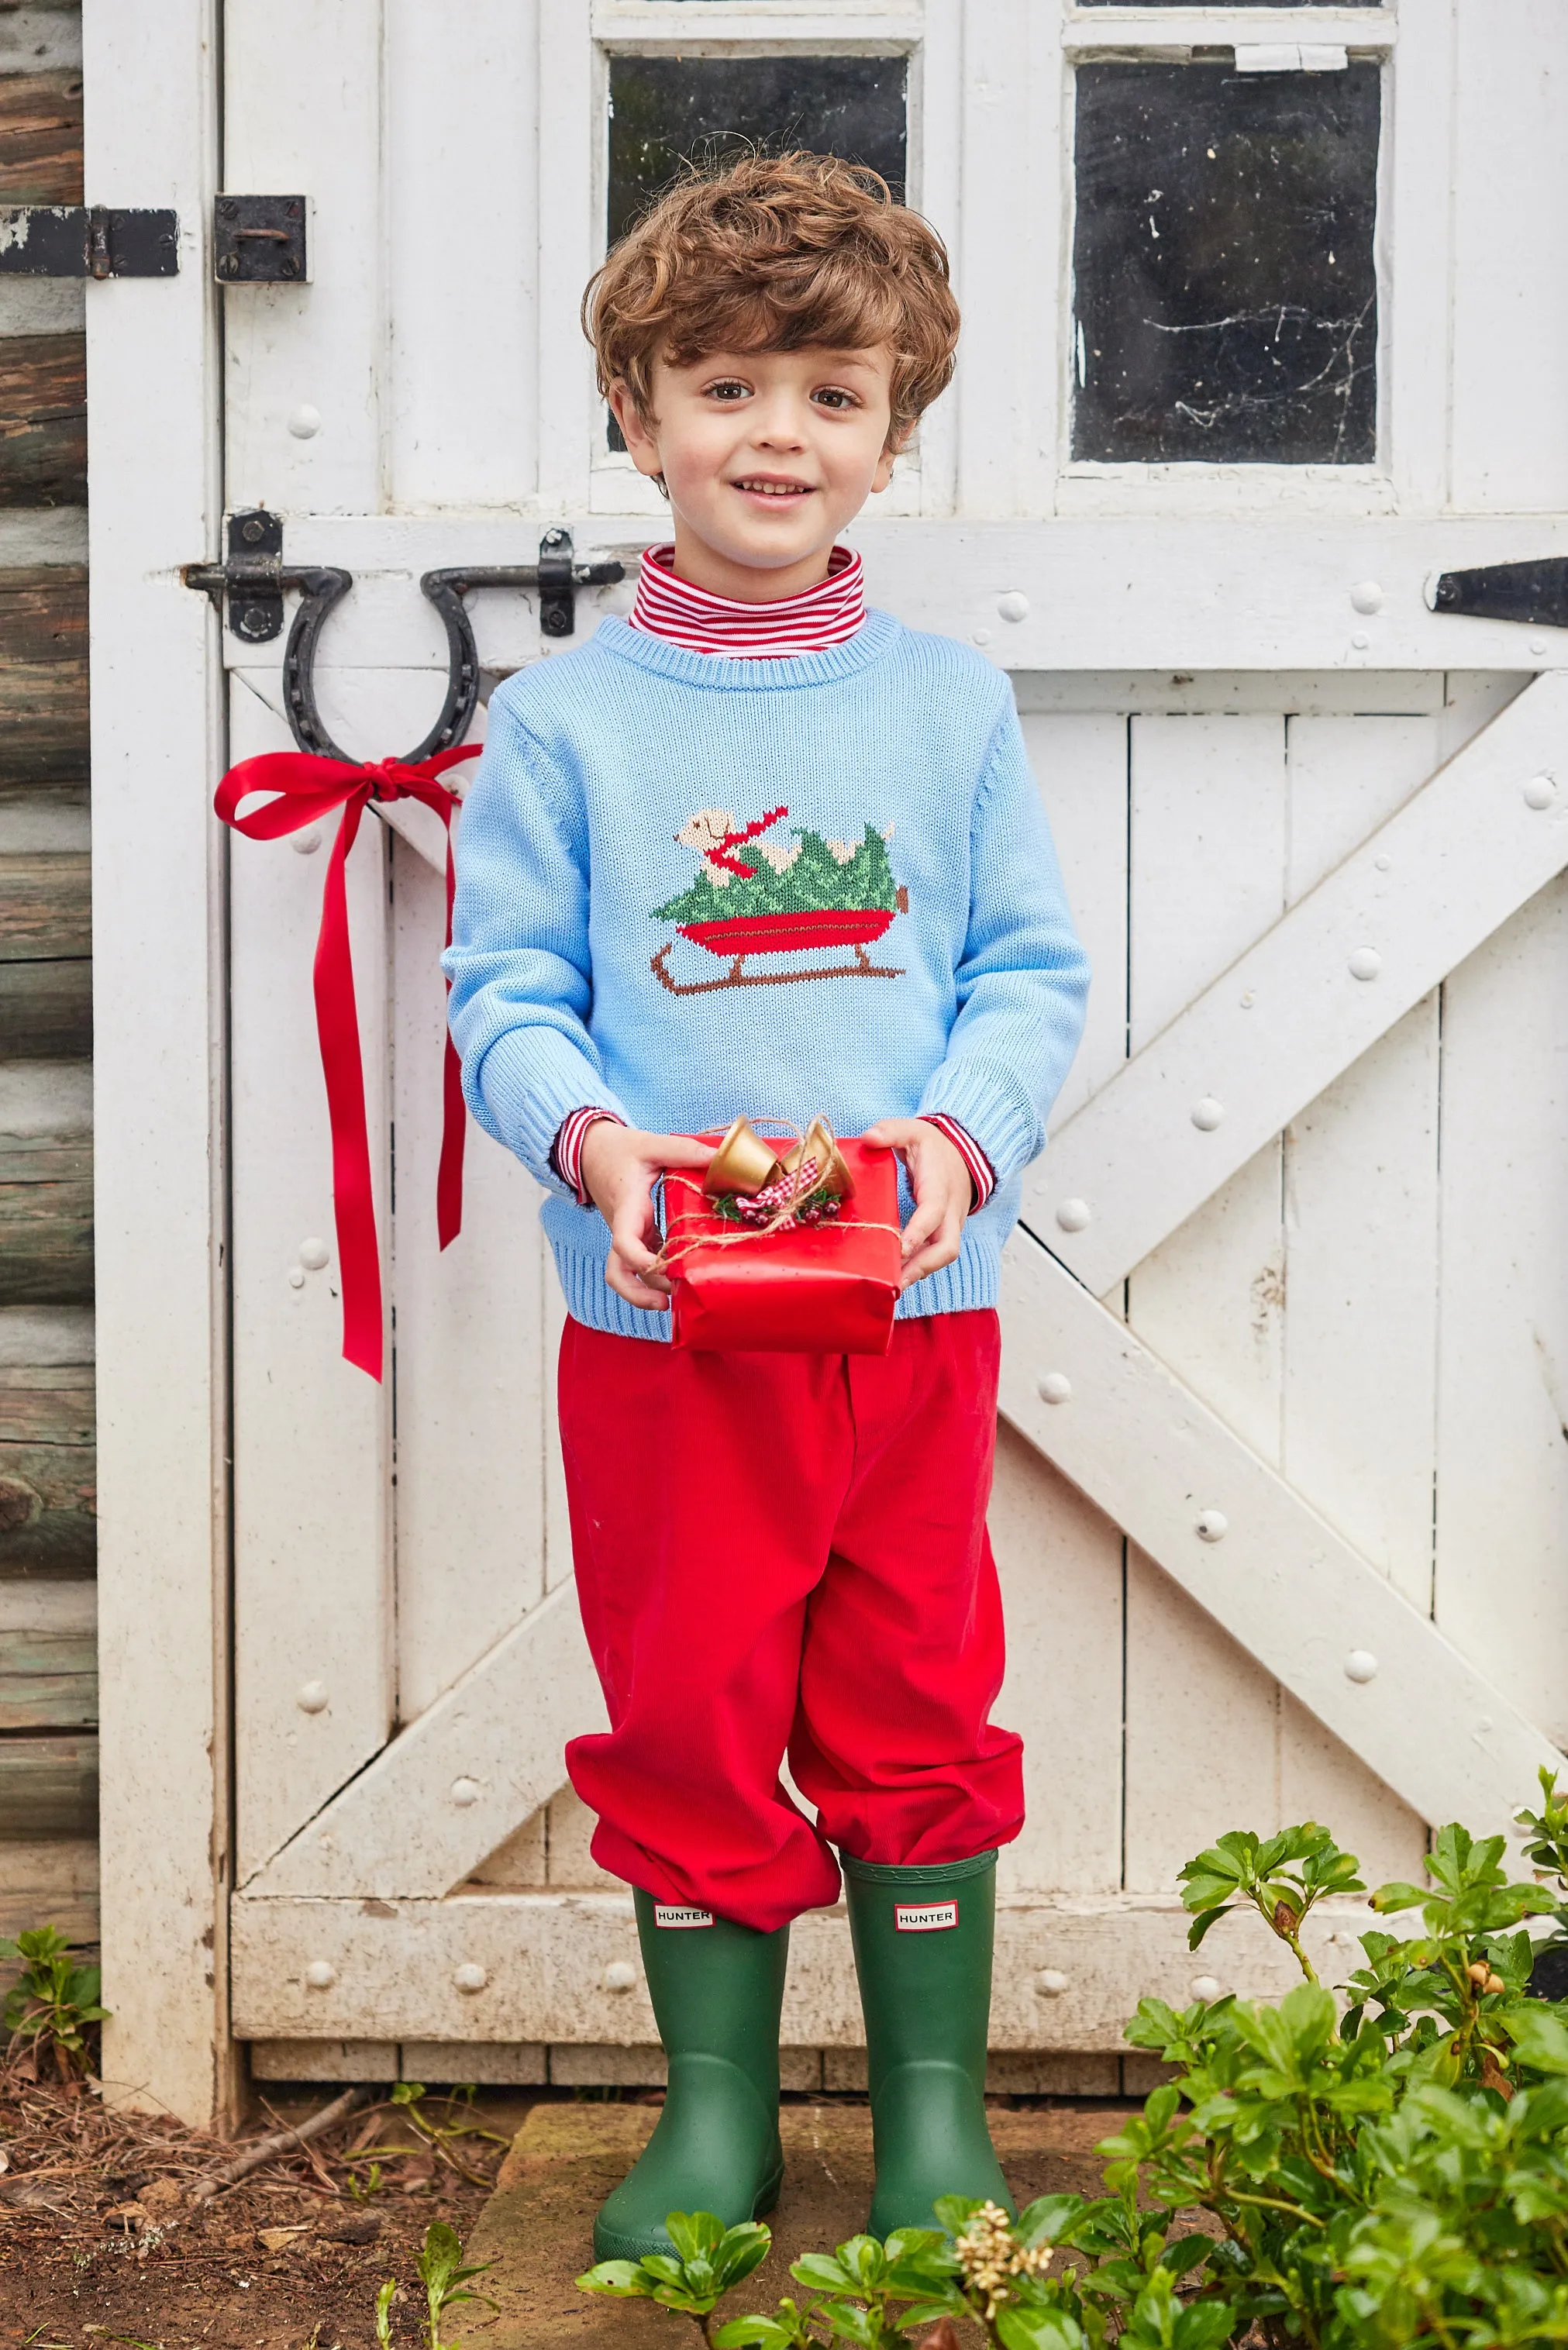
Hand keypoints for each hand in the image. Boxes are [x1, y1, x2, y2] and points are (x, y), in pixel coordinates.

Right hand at [581, 1122, 712, 1311]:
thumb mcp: (650, 1144)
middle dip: (641, 1292)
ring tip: (676, 1298)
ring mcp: (631, 1235)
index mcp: (627, 1209)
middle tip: (672, 1297)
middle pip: (619, 1273)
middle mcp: (625, 1228)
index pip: (624, 1243)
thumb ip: (683, 1150)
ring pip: (628, 1274)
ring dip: (646, 1290)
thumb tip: (719, 1158)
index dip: (641, 1261)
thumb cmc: (618, 1150)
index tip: (665, 1268)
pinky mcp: (639, 1234)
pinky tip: (682, 1276)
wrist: (591, 1151)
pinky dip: (658, 1273)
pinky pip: (643, 1262)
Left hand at [860, 1117, 970, 1290]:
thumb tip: (869, 1138)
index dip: (918, 1233)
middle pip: (946, 1248)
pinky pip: (935, 1256)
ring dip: (918, 1273)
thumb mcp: (913, 1130)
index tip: (899, 1250)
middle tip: (893, 1283)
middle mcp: (951, 1211)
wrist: (963, 1154)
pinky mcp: (945, 1234)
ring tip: (890, 1288)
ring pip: (942, 1257)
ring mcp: (951, 1225)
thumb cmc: (934, 1146)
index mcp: (940, 1187)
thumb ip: (890, 1131)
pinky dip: (918, 1268)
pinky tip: (895, 1279)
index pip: (933, 1214)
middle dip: (921, 1267)